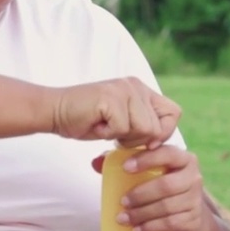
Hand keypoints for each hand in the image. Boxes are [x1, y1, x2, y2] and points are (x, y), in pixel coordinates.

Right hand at [50, 77, 180, 147]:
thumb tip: (158, 143)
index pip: (173, 113)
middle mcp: (137, 86)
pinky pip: (122, 128)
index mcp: (142, 91)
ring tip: (104, 126)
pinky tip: (96, 124)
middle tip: (114, 133)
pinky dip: (107, 134)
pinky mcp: (111, 97)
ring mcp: (125, 90)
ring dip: (122, 137)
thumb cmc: (87, 121)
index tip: (144, 143)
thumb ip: (142, 127)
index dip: (163, 133)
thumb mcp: (122, 125)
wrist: (55, 112)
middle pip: (158, 128)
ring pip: (144, 130)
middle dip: (137, 140)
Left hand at [94, 144, 213, 230]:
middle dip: (141, 194)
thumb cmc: (162, 189)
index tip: (125, 167)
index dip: (146, 159)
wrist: (186, 218)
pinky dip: (150, 228)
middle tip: (122, 201)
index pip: (168, 154)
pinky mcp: (193, 220)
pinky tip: (137, 230)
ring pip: (166, 207)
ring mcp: (194, 200)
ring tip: (123, 218)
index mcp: (183, 159)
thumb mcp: (148, 174)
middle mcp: (193, 177)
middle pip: (167, 185)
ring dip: (141, 214)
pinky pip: (170, 224)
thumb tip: (96, 162)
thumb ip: (125, 164)